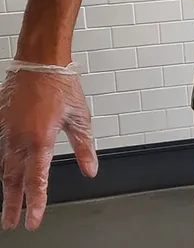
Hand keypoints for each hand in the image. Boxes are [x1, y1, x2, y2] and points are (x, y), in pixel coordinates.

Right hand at [0, 64, 96, 229]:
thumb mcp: (79, 116)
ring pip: (4, 167)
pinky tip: (5, 174)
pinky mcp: (0, 124)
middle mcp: (20, 140)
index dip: (35, 202)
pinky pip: (0, 150)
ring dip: (6, 188)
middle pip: (14, 180)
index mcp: (41, 139)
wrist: (39, 62)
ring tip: (7, 206)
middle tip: (12, 224)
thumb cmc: (61, 84)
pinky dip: (2, 165)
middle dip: (13, 204)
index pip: (36, 180)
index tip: (33, 221)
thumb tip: (90, 169)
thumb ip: (84, 146)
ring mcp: (7, 132)